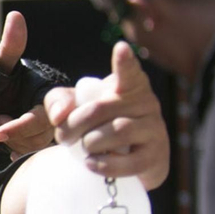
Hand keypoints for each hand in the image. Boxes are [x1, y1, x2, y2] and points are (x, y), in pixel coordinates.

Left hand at [0, 11, 57, 155]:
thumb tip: (15, 16)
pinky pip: (34, 152)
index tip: (57, 116)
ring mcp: (47, 128)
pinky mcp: (38, 143)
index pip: (61, 100)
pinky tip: (6, 145)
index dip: (62, 108)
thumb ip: (10, 47)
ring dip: (15, 137)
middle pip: (50, 125)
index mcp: (49, 88)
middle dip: (22, 127)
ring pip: (41, 141)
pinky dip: (17, 148)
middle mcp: (53, 108)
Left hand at [43, 41, 169, 188]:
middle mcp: (146, 103)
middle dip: (74, 125)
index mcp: (128, 86)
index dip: (125, 62)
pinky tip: (92, 164)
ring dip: (90, 143)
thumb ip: (59, 101)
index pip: (128, 72)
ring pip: (118, 131)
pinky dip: (106, 165)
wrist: (124, 160)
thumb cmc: (98, 126)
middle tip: (63, 137)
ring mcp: (154, 130)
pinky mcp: (155, 157)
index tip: (121, 48)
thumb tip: (58, 116)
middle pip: (101, 108)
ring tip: (84, 149)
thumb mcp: (75, 107)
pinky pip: (131, 162)